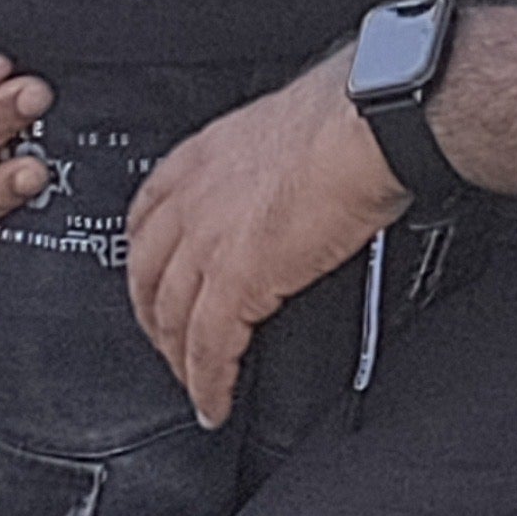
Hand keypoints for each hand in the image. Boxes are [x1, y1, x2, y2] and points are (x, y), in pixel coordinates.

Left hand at [125, 54, 402, 429]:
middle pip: (145, 273)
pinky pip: (208, 348)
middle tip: (168, 344)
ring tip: (194, 385)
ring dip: (178, 359)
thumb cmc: (352, 112)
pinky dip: (208, 383)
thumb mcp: (285, 126)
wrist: (370, 124)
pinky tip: (215, 403)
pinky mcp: (235, 282)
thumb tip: (291, 176)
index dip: (145, 257)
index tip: (153, 280)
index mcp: (204, 155)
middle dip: (152, 317)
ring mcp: (207, 241)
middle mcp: (192, 197)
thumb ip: (268, 159)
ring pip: (170, 317)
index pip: (148, 215)